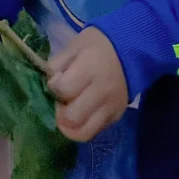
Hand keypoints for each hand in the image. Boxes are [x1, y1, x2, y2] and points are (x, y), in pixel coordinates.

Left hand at [46, 27, 129, 141]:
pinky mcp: (116, 117)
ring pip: (84, 133)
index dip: (53, 87)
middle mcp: (102, 92)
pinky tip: (81, 112)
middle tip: (61, 100)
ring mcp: (111, 108)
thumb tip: (48, 83)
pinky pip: (95, 131)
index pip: (63, 90)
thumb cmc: (97, 45)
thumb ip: (57, 64)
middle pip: (72, 117)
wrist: (130, 50)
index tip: (56, 80)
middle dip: (59, 111)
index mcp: (90, 69)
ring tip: (68, 112)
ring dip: (70, 126)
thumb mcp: (74, 45)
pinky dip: (83, 126)